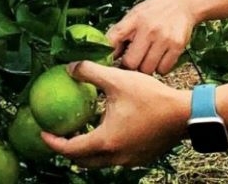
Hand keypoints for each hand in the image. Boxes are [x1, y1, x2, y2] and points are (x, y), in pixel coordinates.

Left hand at [41, 61, 190, 167]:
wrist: (184, 114)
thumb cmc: (151, 97)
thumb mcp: (118, 80)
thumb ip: (90, 72)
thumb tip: (70, 67)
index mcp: (104, 141)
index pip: (69, 150)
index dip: (53, 142)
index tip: (44, 132)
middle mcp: (114, 157)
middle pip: (82, 161)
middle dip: (68, 149)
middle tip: (62, 134)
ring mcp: (129, 160)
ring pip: (100, 161)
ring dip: (89, 149)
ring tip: (85, 130)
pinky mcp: (141, 158)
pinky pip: (116, 158)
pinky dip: (107, 148)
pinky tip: (110, 129)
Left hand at [107, 0, 196, 74]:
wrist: (183, 2)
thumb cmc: (155, 10)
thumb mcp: (134, 15)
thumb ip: (120, 33)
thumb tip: (108, 56)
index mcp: (133, 19)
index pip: (111, 41)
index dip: (106, 55)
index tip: (108, 61)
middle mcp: (148, 29)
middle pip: (130, 63)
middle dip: (130, 66)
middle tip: (133, 61)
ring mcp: (164, 38)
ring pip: (147, 69)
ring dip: (146, 68)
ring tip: (148, 58)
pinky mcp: (177, 45)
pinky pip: (163, 69)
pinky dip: (160, 68)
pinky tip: (160, 58)